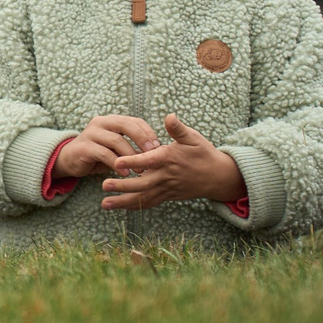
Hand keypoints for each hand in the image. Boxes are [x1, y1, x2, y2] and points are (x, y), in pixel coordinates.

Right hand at [54, 116, 159, 179]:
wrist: (70, 160)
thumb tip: (157, 153)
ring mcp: (91, 133)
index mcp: (112, 120)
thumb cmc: (98, 155)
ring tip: (140, 169)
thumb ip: (132, 147)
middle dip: (142, 139)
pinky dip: (117, 163)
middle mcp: (101, 123)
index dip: (148, 132)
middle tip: (153, 153)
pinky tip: (124, 173)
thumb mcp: (117, 149)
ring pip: (116, 140)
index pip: (134, 121)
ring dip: (131, 155)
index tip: (159, 147)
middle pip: (126, 125)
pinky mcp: (84, 147)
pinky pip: (104, 153)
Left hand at [99, 114, 243, 209]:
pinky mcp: (167, 196)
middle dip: (122, 186)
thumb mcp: (193, 138)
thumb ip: (178, 129)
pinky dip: (134, 206)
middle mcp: (166, 176)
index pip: (149, 161)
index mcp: (169, 159)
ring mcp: (166, 188)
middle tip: (104, 185)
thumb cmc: (204, 153)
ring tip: (104, 204)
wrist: (219, 177)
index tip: (116, 161)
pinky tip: (118, 206)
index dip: (133, 161)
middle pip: (142, 184)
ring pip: (143, 198)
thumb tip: (169, 116)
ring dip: (123, 202)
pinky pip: (149, 202)